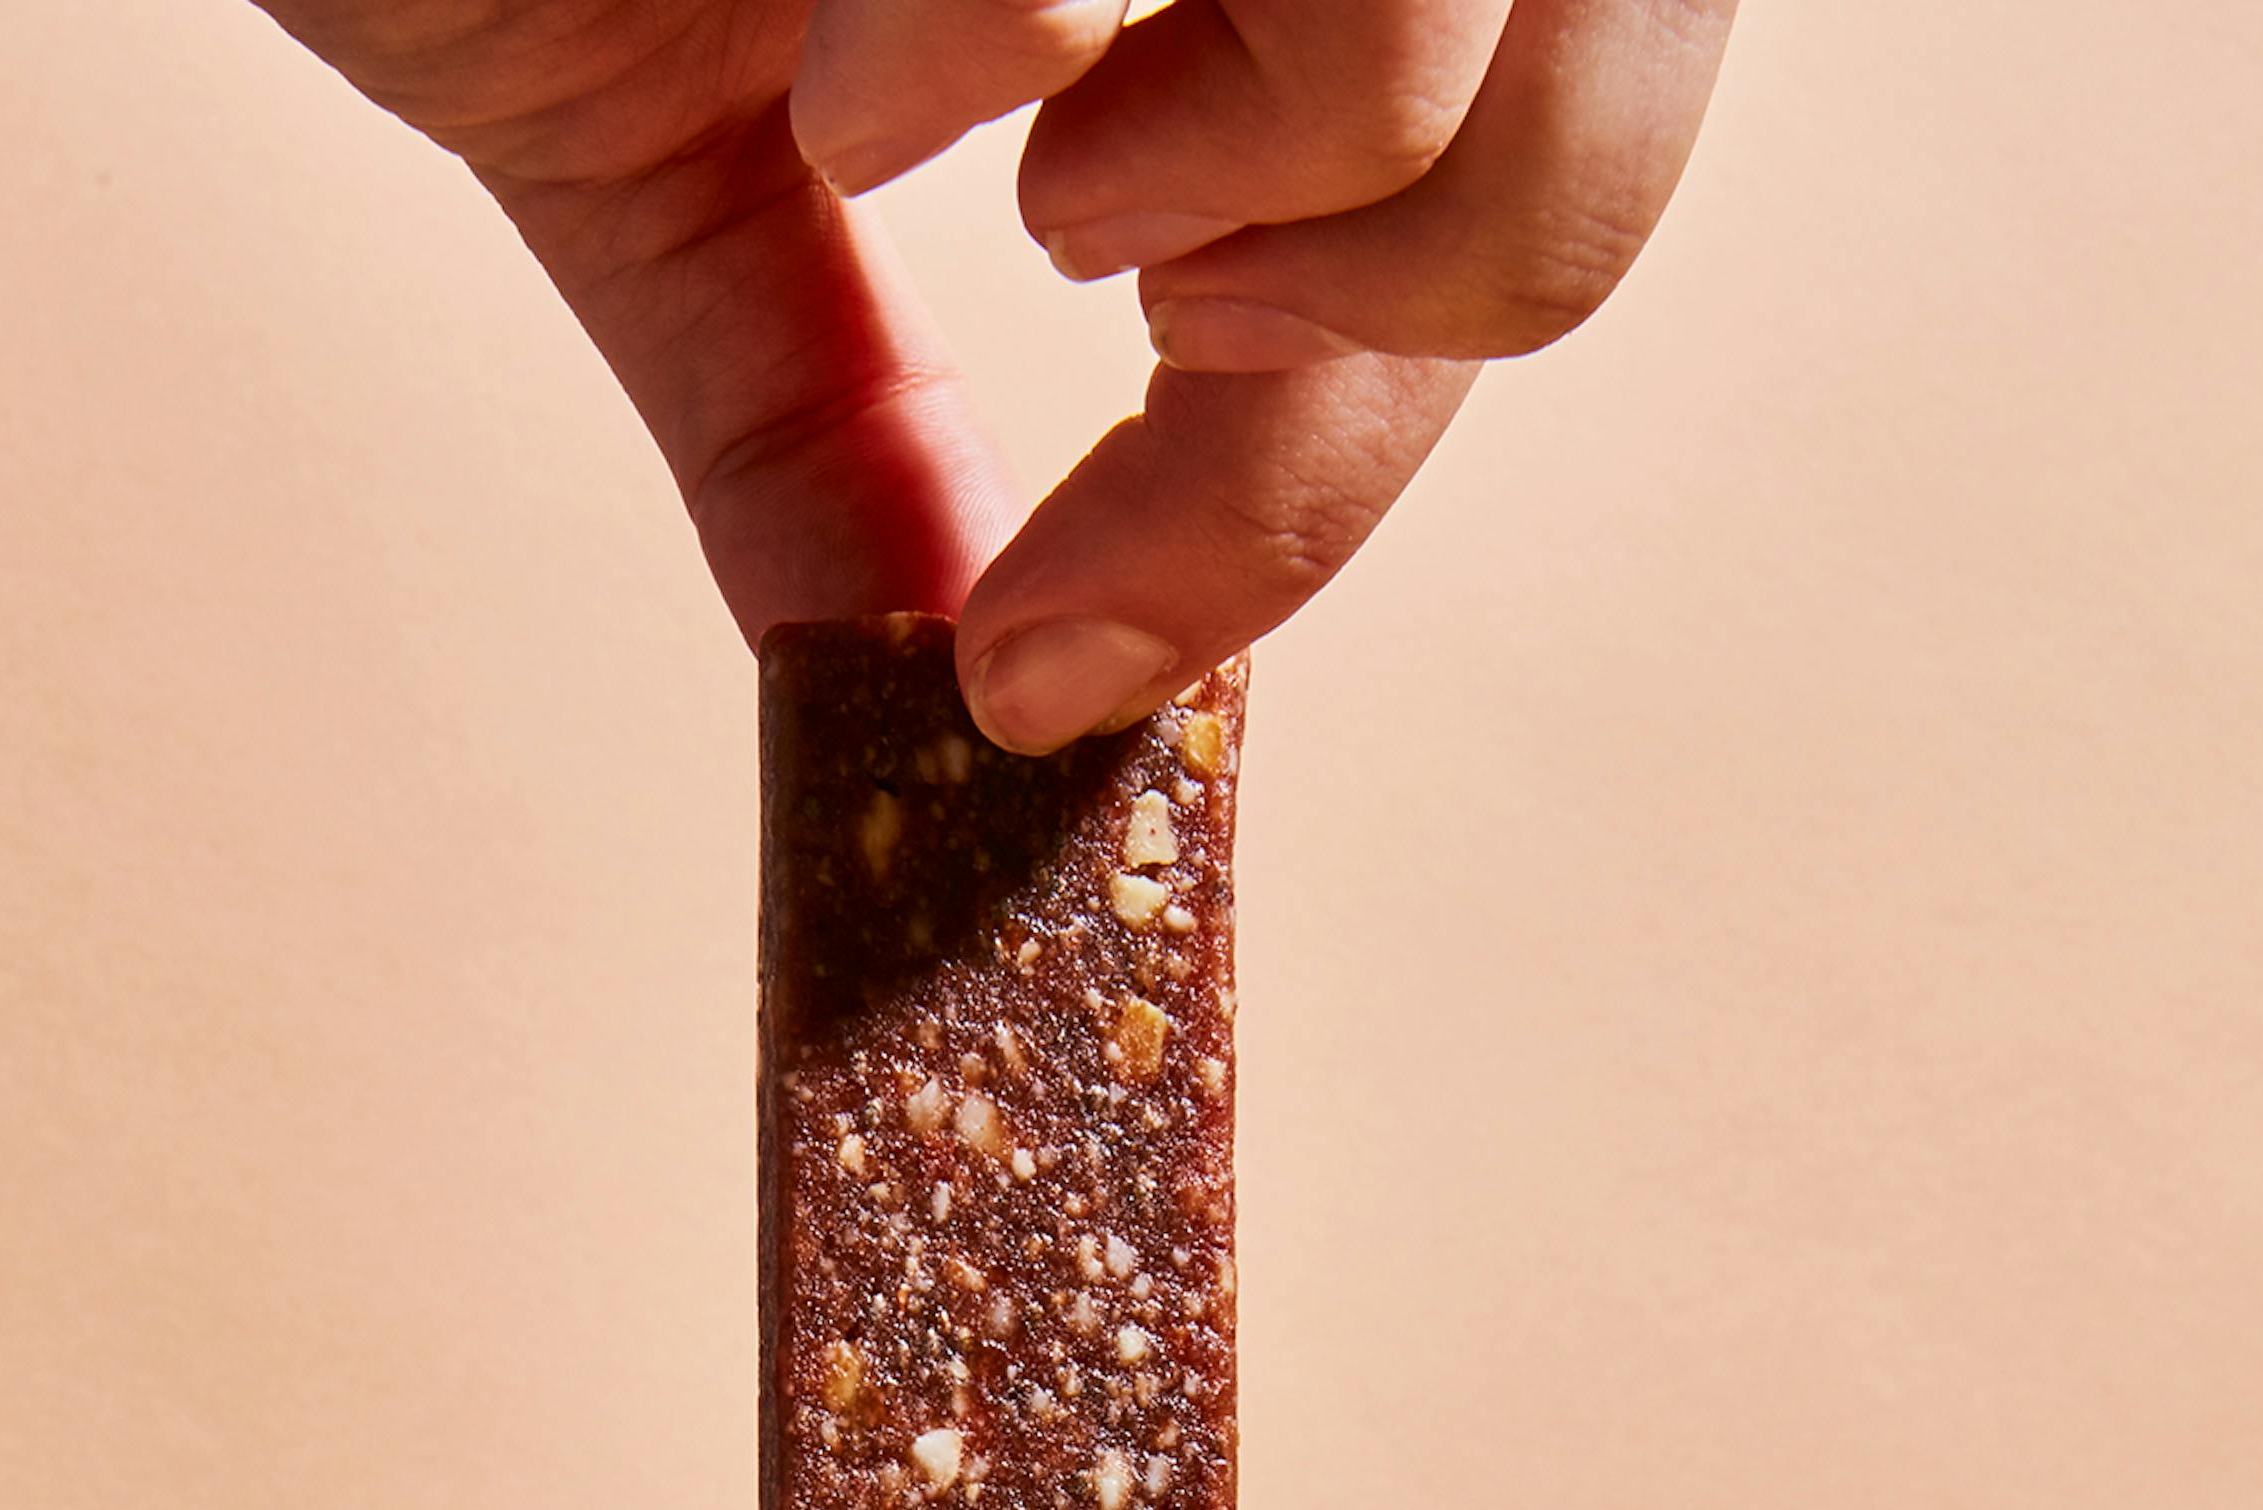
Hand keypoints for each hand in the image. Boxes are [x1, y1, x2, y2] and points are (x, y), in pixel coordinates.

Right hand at [249, 0, 1736, 745]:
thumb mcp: (654, 138)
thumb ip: (804, 404)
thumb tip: (907, 692)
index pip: (1499, 182)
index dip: (1328, 481)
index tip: (1064, 668)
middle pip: (1607, 91)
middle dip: (1405, 336)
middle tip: (1156, 368)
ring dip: (1304, 176)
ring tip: (1051, 194)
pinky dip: (1025, 47)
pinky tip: (860, 79)